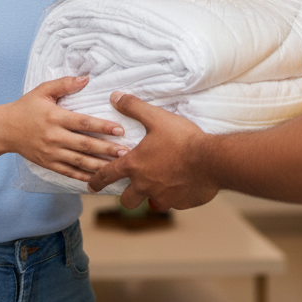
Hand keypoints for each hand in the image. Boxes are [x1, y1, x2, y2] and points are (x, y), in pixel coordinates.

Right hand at [0, 77, 127, 182]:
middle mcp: (54, 137)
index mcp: (55, 117)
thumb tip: (86, 79)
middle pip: (84, 145)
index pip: (83, 123)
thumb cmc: (26, 107)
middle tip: (126, 152)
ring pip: (79, 161)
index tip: (119, 130)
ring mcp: (51, 153)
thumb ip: (64, 84)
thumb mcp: (43, 91)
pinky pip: (69, 172)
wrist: (4, 129)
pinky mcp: (48, 164)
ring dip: (100, 165)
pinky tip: (99, 178)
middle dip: (106, 149)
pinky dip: (84, 176)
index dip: (102, 126)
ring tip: (117, 166)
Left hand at [86, 92, 218, 210]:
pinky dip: (173, 196)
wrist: (211, 161)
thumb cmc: (182, 139)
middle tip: (131, 189)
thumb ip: (134, 107)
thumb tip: (115, 97)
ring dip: (151, 196)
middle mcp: (145, 185)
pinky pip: (172, 203)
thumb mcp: (156, 117)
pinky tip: (182, 184)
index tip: (91, 185)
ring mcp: (162, 197)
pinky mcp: (179, 204)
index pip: (107, 176)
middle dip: (126, 196)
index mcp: (135, 166)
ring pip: (150, 203)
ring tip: (159, 186)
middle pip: (127, 199)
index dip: (96, 181)